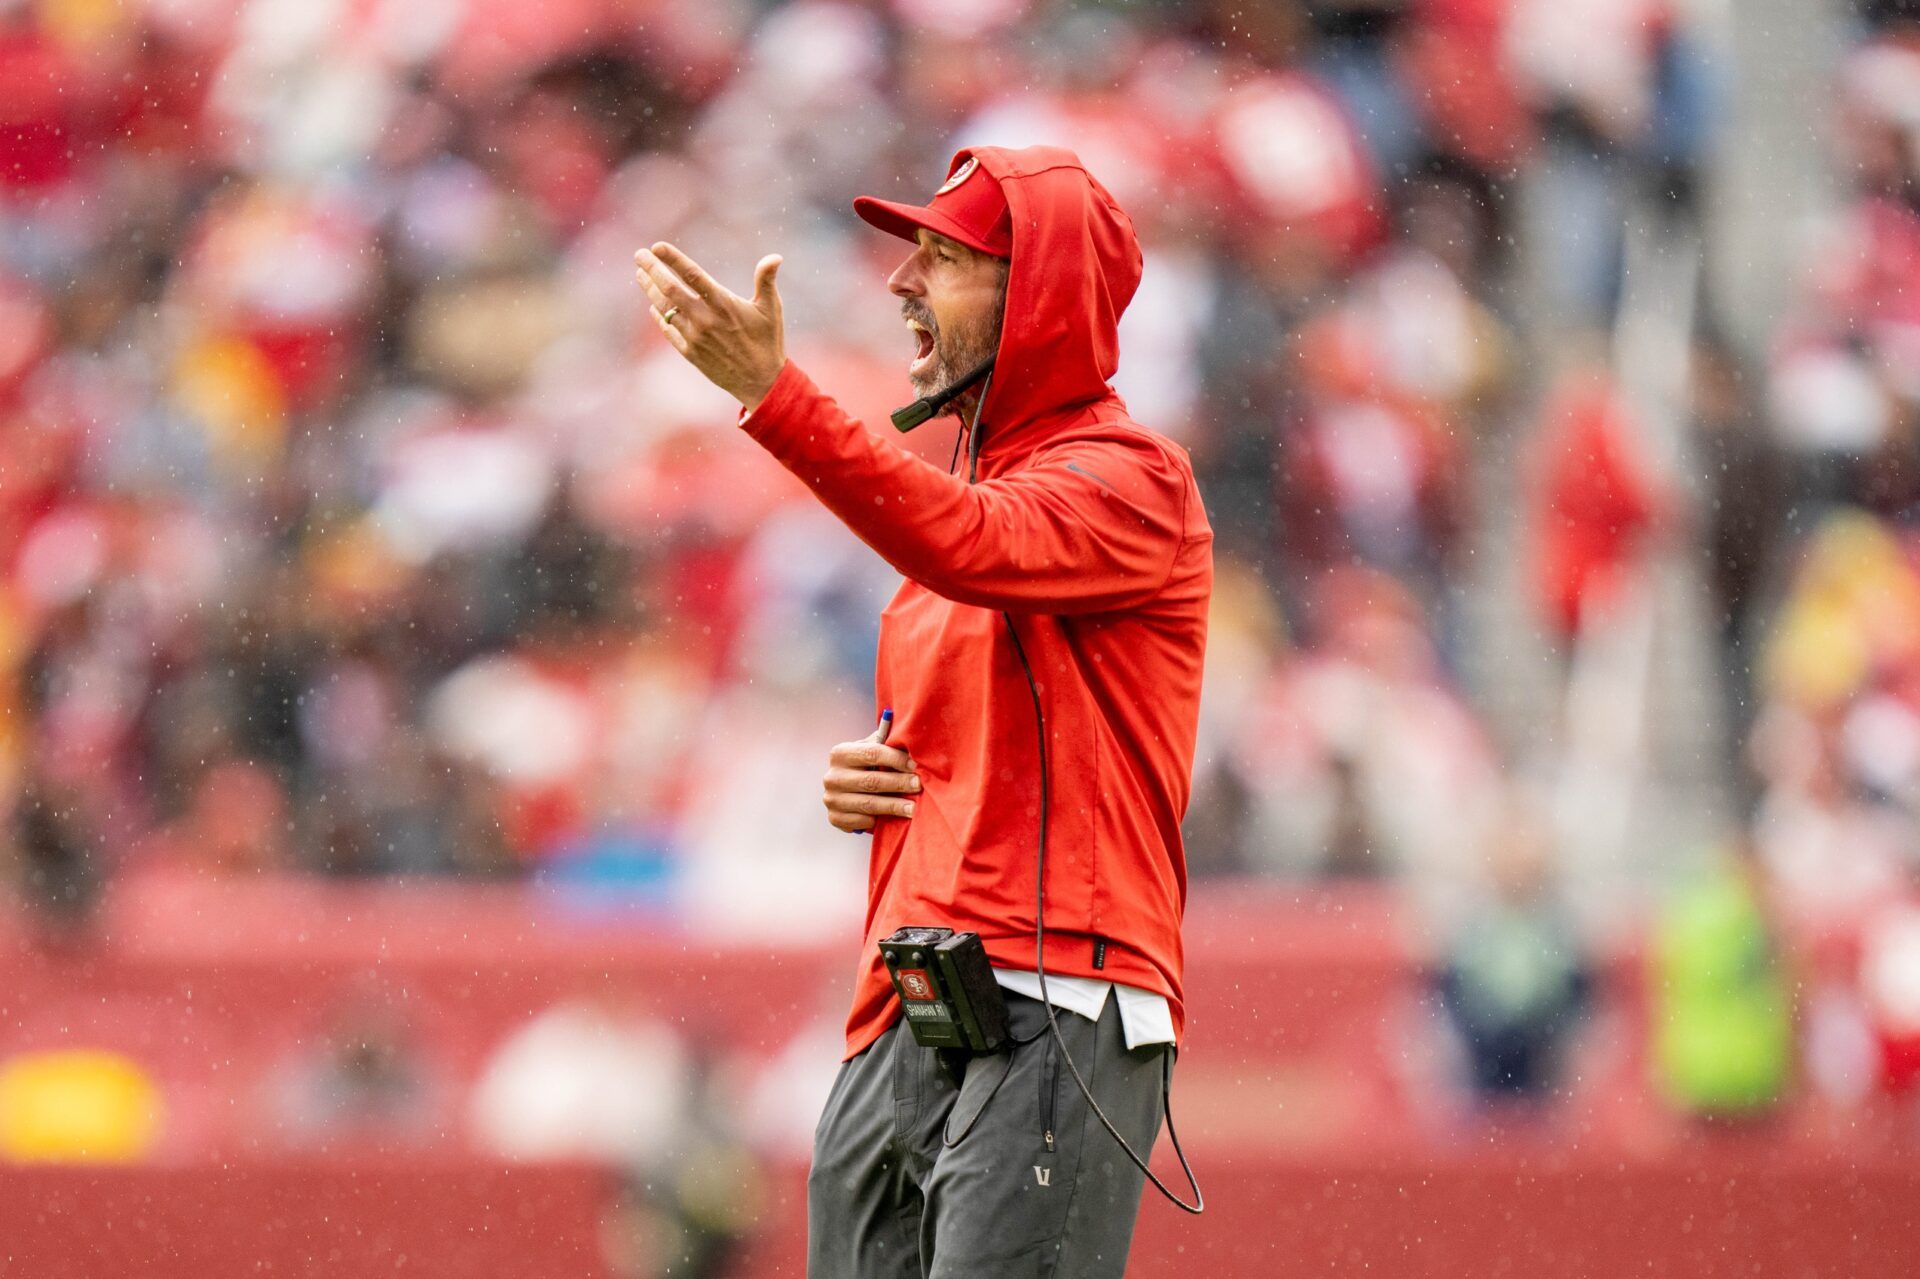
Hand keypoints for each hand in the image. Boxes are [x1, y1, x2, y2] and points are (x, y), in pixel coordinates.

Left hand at [634, 242, 785, 409]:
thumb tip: (775, 257)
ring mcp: (695, 337)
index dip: (672, 259)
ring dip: (650, 290)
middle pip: (670, 289)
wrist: (761, 383)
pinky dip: (658, 316)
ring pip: (664, 309)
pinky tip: (653, 306)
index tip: (657, 246)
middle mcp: (705, 319)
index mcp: (723, 304)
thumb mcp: (771, 309)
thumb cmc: (768, 342)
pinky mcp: (690, 352)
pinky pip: (668, 330)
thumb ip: (766, 280)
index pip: (692, 275)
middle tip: (639, 255)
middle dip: (652, 269)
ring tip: (640, 275)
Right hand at [823, 712, 920, 833]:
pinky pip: (861, 821)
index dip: (896, 759)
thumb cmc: (865, 765)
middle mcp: (832, 776)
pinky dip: (878, 821)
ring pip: (869, 804)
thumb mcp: (870, 749)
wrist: (846, 789)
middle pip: (871, 781)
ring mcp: (831, 799)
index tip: (915, 765)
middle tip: (919, 786)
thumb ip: (885, 742)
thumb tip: (909, 736)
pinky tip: (894, 819)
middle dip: (899, 783)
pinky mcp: (835, 818)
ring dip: (894, 806)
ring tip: (913, 808)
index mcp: (840, 753)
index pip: (872, 753)